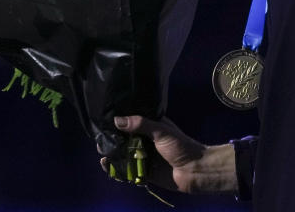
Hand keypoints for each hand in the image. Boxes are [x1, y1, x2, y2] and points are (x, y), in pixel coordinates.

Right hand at [100, 115, 236, 193]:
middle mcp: (146, 142)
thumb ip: (140, 124)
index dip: (118, 123)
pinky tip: (107, 165)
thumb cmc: (181, 146)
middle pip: (125, 141)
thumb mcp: (161, 131)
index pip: (131, 123)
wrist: (195, 171)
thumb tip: (117, 120)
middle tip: (99, 139)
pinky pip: (128, 171)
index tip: (103, 122)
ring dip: (113, 155)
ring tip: (102, 152)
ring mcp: (145, 158)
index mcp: (151, 128)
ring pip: (124, 156)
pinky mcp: (145, 173)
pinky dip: (117, 169)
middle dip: (112, 141)